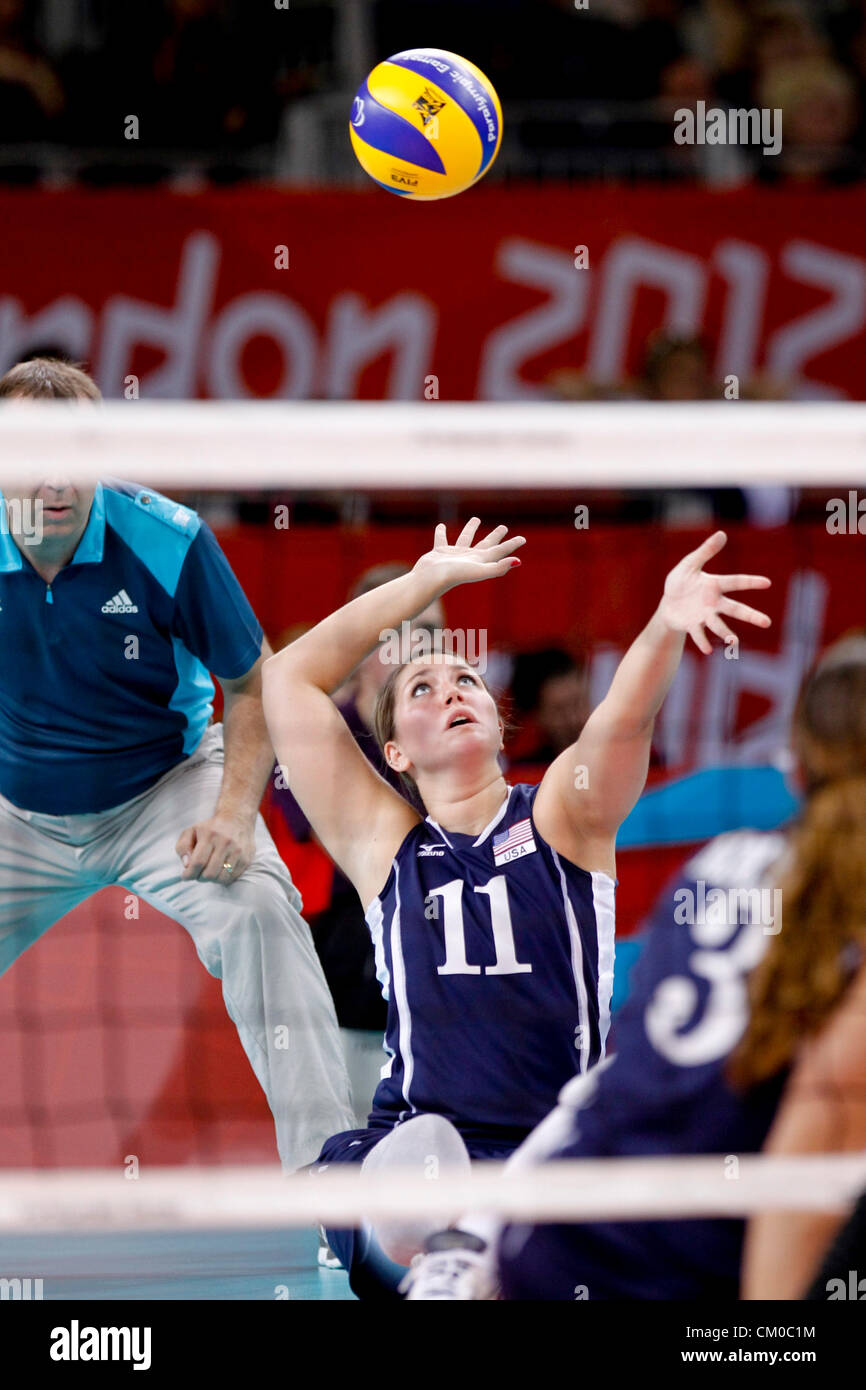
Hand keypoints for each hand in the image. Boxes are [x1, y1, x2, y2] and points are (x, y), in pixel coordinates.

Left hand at [175, 813, 255, 883]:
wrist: (237, 819)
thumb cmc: (210, 828)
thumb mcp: (191, 831)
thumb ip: (183, 847)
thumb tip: (186, 864)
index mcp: (210, 834)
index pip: (198, 862)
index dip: (189, 874)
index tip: (185, 876)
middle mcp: (226, 842)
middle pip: (209, 873)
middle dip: (199, 878)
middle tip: (197, 874)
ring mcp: (238, 851)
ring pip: (221, 878)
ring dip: (211, 880)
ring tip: (208, 872)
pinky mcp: (246, 858)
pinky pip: (231, 878)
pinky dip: (222, 879)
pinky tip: (219, 870)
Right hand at [413, 518, 524, 591]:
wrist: (430, 580)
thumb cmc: (454, 576)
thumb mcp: (479, 570)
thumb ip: (498, 567)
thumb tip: (517, 561)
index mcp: (481, 561)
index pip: (500, 551)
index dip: (512, 545)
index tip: (523, 539)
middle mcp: (469, 558)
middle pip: (486, 544)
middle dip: (496, 536)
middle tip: (503, 527)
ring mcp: (454, 555)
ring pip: (465, 538)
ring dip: (471, 529)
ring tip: (476, 519)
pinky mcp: (439, 552)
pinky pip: (442, 539)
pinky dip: (441, 532)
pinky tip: (441, 526)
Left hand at [658, 531, 770, 654]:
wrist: (668, 603)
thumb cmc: (681, 581)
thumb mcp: (689, 564)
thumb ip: (705, 551)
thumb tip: (722, 534)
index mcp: (715, 585)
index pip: (736, 582)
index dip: (751, 582)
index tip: (767, 583)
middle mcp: (714, 603)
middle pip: (735, 609)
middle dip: (751, 616)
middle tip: (767, 623)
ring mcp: (704, 616)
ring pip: (719, 625)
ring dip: (726, 634)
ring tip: (734, 642)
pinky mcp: (692, 626)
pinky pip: (699, 634)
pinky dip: (702, 641)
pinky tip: (707, 651)